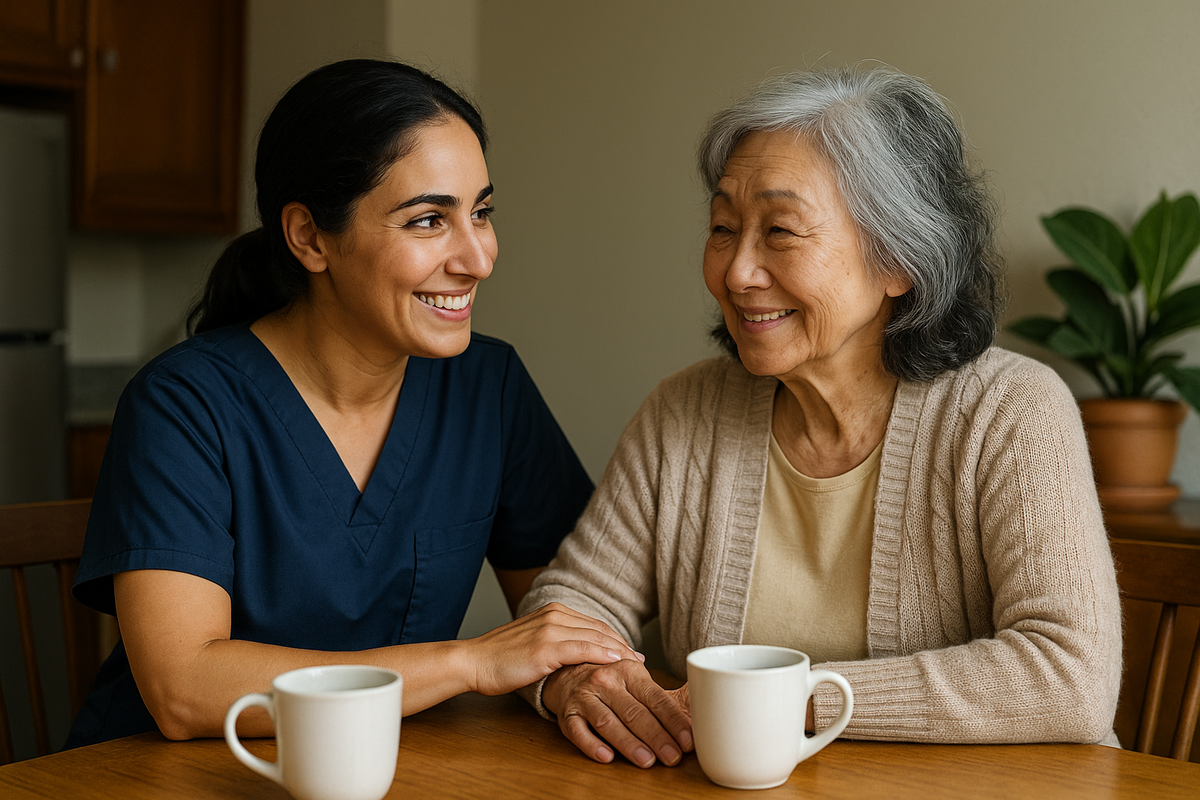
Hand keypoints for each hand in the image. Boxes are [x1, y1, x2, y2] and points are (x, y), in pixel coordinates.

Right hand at [465, 602, 641, 696]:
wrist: (473, 662)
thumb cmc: (500, 659)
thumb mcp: (534, 644)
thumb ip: (557, 643)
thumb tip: (580, 656)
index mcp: (552, 610)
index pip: (594, 624)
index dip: (616, 639)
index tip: (632, 654)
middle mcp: (554, 614)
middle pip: (600, 629)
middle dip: (624, 646)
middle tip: (641, 662)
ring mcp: (550, 628)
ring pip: (596, 637)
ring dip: (620, 652)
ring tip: (636, 667)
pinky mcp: (545, 646)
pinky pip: (583, 649)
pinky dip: (603, 654)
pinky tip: (618, 663)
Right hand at [542, 660, 692, 767]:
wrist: (568, 673)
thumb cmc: (611, 680)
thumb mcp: (635, 676)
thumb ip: (659, 693)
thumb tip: (697, 706)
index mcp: (628, 671)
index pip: (655, 698)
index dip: (673, 720)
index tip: (688, 740)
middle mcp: (605, 682)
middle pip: (634, 713)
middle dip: (656, 737)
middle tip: (672, 757)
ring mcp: (585, 698)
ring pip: (608, 723)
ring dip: (629, 744)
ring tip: (648, 761)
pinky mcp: (568, 715)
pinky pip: (578, 732)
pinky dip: (592, 745)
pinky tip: (607, 757)